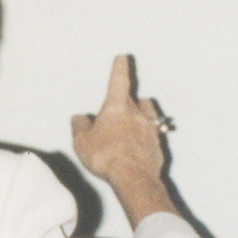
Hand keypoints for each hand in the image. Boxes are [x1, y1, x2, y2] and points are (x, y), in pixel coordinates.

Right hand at [71, 55, 177, 227]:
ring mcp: (150, 131)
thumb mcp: (82, 142)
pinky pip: (153, 135)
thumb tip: (79, 118)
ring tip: (138, 116)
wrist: (134, 179)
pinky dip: (146, 136)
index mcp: (117, 108)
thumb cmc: (106, 156)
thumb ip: (80, 127)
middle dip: (127, 100)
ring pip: (148, 114)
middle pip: (134, 99)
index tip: (122, 58)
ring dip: (142, 113)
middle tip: (119, 106)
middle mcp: (136, 115)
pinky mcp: (158, 147)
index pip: (118, 81)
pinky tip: (141, 145)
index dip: (119, 68)